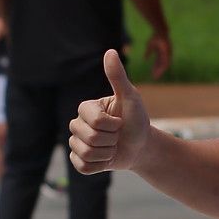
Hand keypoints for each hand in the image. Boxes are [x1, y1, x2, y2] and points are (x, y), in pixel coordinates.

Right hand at [68, 49, 149, 173]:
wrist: (141, 146)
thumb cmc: (136, 120)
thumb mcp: (130, 97)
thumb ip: (118, 76)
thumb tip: (110, 51)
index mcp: (86, 108)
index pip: (94, 121)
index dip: (112, 125)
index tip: (120, 122)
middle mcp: (77, 124)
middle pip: (89, 137)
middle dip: (111, 140)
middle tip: (117, 136)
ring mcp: (77, 143)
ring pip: (86, 153)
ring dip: (107, 153)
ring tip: (112, 147)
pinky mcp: (79, 161)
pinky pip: (83, 166)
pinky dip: (100, 165)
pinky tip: (106, 159)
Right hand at [145, 31, 171, 80]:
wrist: (160, 31)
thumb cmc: (155, 37)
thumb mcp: (150, 46)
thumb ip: (148, 52)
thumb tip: (145, 59)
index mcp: (160, 53)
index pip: (157, 62)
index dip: (155, 68)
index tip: (152, 73)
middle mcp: (164, 54)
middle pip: (161, 64)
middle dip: (158, 71)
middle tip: (155, 77)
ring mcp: (167, 53)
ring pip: (164, 64)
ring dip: (161, 70)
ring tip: (157, 75)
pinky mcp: (168, 52)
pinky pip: (166, 60)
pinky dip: (164, 66)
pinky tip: (161, 70)